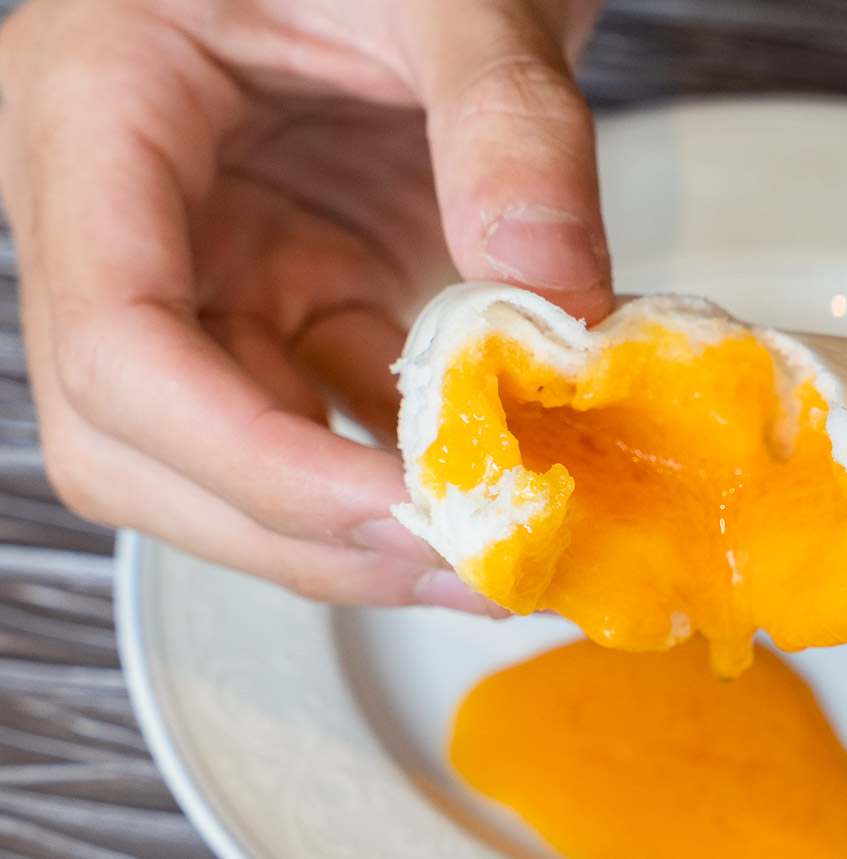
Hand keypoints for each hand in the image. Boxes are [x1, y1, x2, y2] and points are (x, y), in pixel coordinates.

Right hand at [0, 0, 609, 609]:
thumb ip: (506, 122)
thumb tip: (557, 297)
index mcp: (93, 109)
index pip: (115, 345)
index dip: (251, 459)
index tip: (405, 509)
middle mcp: (116, 214)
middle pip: (137, 443)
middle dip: (299, 529)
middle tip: (467, 564)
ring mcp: (201, 267)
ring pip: (221, 460)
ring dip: (353, 526)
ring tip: (498, 551)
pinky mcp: (286, 295)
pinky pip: (322, 419)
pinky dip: (403, 470)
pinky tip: (501, 489)